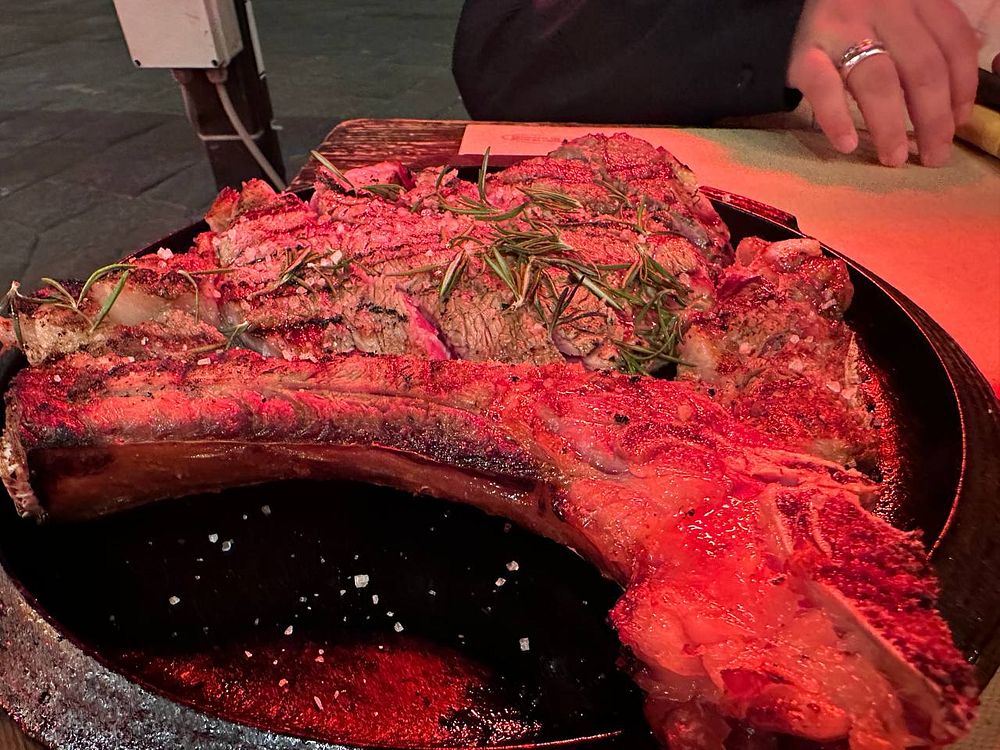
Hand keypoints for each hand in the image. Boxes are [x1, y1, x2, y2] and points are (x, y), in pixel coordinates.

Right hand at [787, 0, 979, 166]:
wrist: (785, 8)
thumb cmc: (850, 16)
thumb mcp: (897, 12)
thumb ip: (929, 33)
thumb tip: (966, 72)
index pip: (953, 42)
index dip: (963, 87)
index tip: (958, 124)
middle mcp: (883, 8)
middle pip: (921, 69)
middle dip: (933, 119)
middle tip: (934, 156)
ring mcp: (841, 30)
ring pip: (879, 82)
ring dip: (891, 127)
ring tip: (894, 158)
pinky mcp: (804, 53)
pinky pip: (824, 88)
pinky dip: (837, 119)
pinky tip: (847, 144)